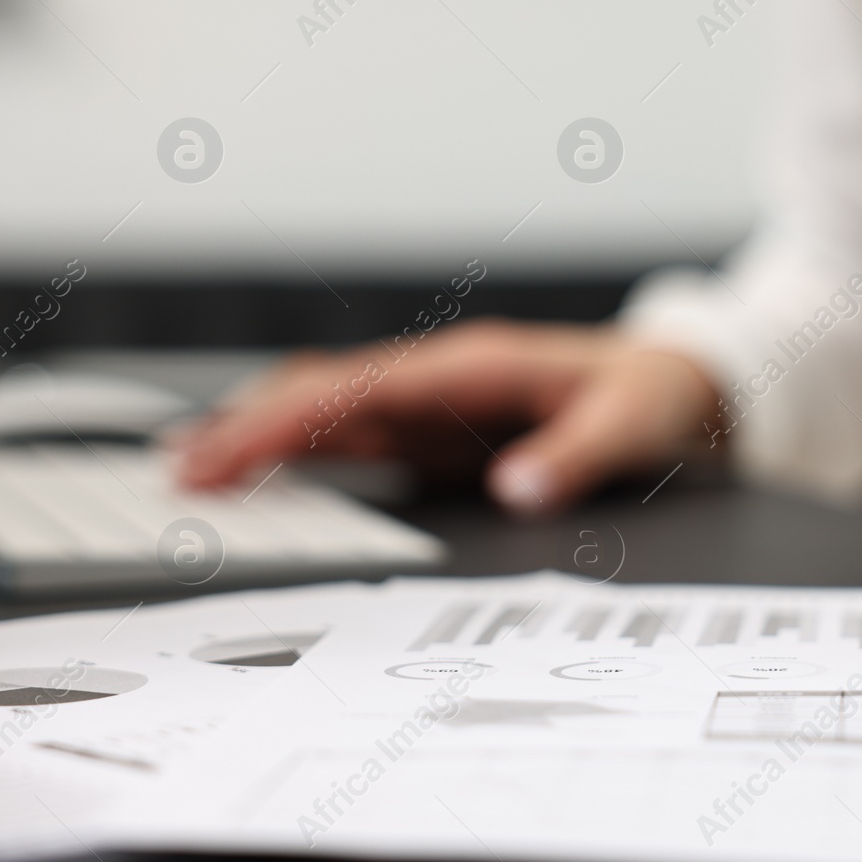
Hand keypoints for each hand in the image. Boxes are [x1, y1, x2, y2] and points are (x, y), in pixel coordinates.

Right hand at [174, 319, 719, 514]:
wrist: (680, 381)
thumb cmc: (651, 395)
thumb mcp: (630, 427)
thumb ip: (575, 460)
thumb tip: (518, 494)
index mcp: (477, 368)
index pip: (360, 391)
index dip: (288, 421)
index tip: (229, 452)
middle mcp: (445, 378)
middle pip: (327, 394)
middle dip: (252, 428)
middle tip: (181, 475)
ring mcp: (440, 400)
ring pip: (332, 409)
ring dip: (266, 436)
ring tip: (195, 473)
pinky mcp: (444, 425)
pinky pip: (360, 433)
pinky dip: (305, 449)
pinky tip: (268, 473)